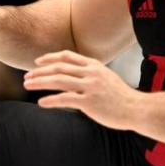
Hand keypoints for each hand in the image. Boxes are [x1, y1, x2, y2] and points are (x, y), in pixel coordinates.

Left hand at [23, 49, 140, 130]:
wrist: (137, 109)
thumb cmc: (120, 96)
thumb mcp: (105, 77)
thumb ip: (89, 73)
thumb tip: (70, 74)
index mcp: (94, 65)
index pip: (67, 56)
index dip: (50, 58)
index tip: (37, 62)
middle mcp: (91, 73)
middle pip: (59, 67)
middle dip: (40, 71)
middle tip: (27, 76)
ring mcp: (90, 87)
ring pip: (59, 80)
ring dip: (40, 82)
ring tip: (28, 85)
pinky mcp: (90, 102)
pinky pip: (65, 99)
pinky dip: (51, 100)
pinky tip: (41, 102)